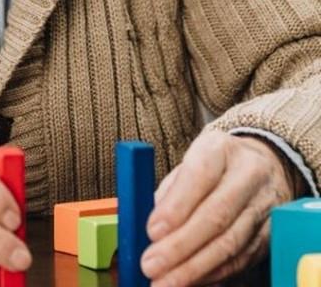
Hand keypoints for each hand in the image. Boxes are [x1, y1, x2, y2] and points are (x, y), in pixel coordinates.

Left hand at [140, 130, 297, 286]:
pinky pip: (240, 259)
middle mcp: (249, 174)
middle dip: (180, 246)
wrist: (259, 166)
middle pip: (216, 215)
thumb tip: (151, 232)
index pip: (200, 175)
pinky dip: (212, 274)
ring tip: (165, 282)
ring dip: (194, 268)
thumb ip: (169, 193)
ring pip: (229, 243)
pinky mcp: (271, 234)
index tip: (152, 231)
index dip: (176, 206)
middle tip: (151, 265)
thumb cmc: (212, 167)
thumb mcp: (188, 164)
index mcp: (221, 149)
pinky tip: (190, 281)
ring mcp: (264, 205)